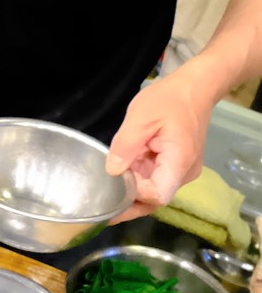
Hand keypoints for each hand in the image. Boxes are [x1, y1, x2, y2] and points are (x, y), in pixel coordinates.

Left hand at [107, 63, 214, 210]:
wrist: (194, 89)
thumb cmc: (168, 100)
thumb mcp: (141, 118)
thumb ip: (126, 146)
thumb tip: (113, 171)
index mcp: (179, 162)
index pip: (157, 195)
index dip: (134, 194)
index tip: (113, 182)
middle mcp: (184, 173)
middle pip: (155, 199)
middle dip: (129, 201)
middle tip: (99, 202)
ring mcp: (182, 170)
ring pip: (155, 190)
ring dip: (132, 189)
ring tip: (105, 189)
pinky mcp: (177, 165)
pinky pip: (156, 178)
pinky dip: (139, 179)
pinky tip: (120, 174)